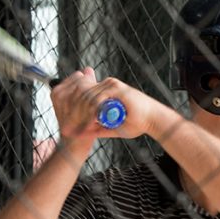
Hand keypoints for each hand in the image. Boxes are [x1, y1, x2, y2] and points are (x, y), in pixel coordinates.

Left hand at [50, 68, 173, 152]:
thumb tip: (82, 133)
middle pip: (81, 96)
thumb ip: (98, 127)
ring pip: (86, 98)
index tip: (67, 127)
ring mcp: (110, 85)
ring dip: (79, 116)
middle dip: (72, 114)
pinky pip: (96, 100)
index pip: (82, 96)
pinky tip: (86, 125)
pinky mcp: (115, 88)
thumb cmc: (137, 123)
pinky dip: (90, 113)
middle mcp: (106, 85)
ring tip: (74, 130)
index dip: (73, 111)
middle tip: (66, 129)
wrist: (153, 119)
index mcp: (103, 91)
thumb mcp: (112, 126)